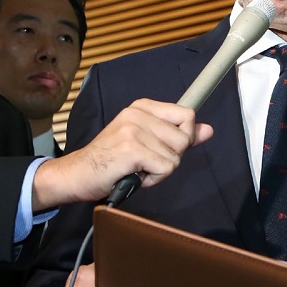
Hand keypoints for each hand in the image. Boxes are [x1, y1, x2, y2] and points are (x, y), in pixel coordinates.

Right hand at [33, 98, 212, 208]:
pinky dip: (153, 179)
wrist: (77, 174)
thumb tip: (208, 130)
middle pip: (185, 137)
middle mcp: (138, 113)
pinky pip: (166, 168)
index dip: (183, 137)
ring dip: (160, 171)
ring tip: (137, 169)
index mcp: (142, 107)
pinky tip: (134, 176)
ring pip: (176, 157)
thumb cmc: (111, 161)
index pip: (187, 114)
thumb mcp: (146, 143)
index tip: (165, 148)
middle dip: (171, 157)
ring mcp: (134, 129)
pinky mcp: (132, 149)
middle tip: (146, 162)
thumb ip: (178, 136)